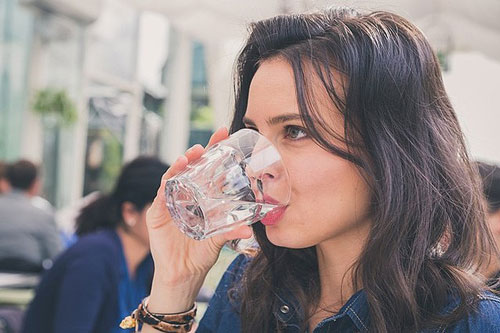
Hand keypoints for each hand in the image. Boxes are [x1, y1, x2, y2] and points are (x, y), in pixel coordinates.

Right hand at [145, 127, 252, 312]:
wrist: (183, 273)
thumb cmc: (201, 252)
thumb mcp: (219, 239)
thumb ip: (232, 231)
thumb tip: (250, 228)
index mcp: (201, 196)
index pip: (207, 167)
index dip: (215, 149)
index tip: (225, 132)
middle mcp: (184, 194)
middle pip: (190, 167)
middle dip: (198, 152)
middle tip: (208, 142)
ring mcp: (169, 202)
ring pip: (173, 177)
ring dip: (180, 165)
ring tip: (190, 157)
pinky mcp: (157, 214)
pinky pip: (160, 197)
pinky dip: (165, 186)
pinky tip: (172, 178)